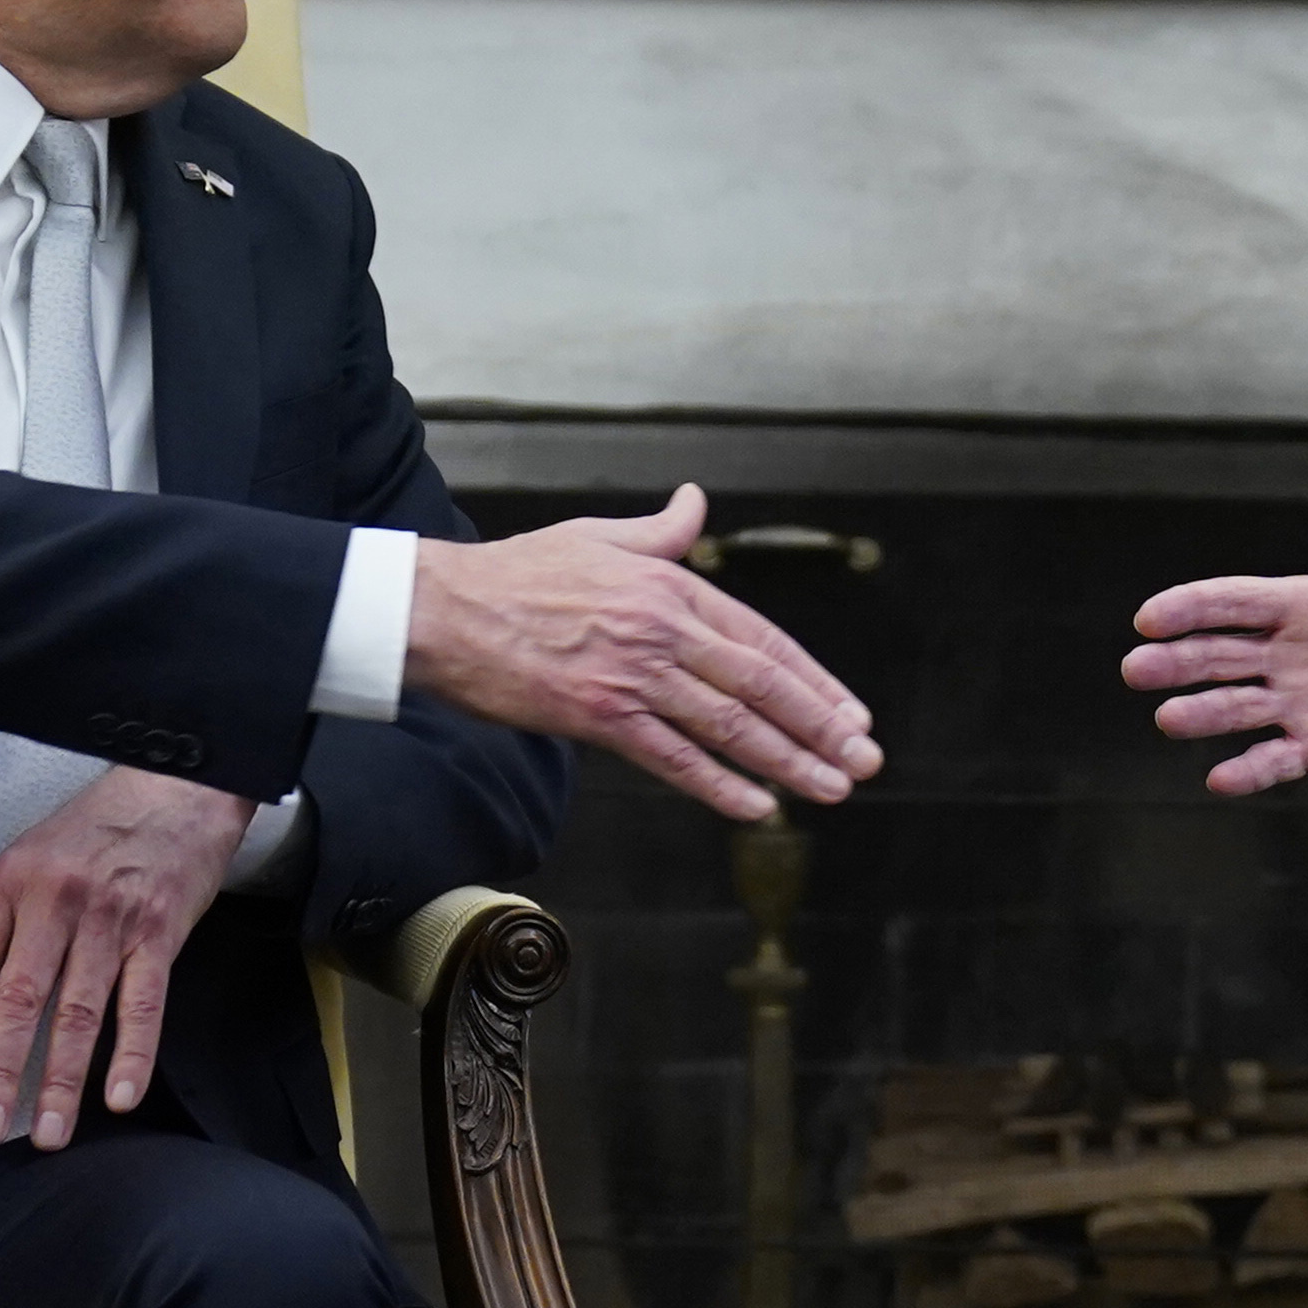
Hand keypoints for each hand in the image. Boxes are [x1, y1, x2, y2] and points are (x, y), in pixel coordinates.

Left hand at [0, 765, 256, 1150]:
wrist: (177, 789)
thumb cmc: (97, 831)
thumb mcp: (30, 861)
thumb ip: (2, 929)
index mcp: (10, 884)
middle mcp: (56, 902)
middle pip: (20, 998)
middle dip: (0, 1069)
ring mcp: (111, 919)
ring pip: (80, 1012)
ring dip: (62, 1079)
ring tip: (48, 1130)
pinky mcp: (160, 933)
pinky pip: (144, 1005)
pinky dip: (133, 1055)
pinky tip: (119, 1096)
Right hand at [403, 485, 879, 824]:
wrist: (443, 610)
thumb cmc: (516, 575)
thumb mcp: (599, 537)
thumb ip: (661, 532)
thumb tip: (697, 501)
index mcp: (670, 586)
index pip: (761, 638)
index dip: (814, 680)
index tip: (850, 713)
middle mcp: (662, 630)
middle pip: (760, 683)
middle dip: (821, 726)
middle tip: (864, 760)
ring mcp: (633, 675)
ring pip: (728, 724)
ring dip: (788, 761)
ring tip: (832, 788)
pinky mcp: (598, 715)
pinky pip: (672, 757)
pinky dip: (719, 783)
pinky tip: (757, 806)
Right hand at [1123, 452, 1307, 796]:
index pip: (1236, 603)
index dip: (1192, 607)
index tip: (1150, 618)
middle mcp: (1292, 655)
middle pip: (1219, 655)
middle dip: (1177, 662)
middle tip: (1137, 668)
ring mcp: (1302, 704)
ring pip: (1237, 708)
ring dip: (1202, 714)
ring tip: (1169, 719)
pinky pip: (1275, 760)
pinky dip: (1248, 770)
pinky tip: (1219, 779)